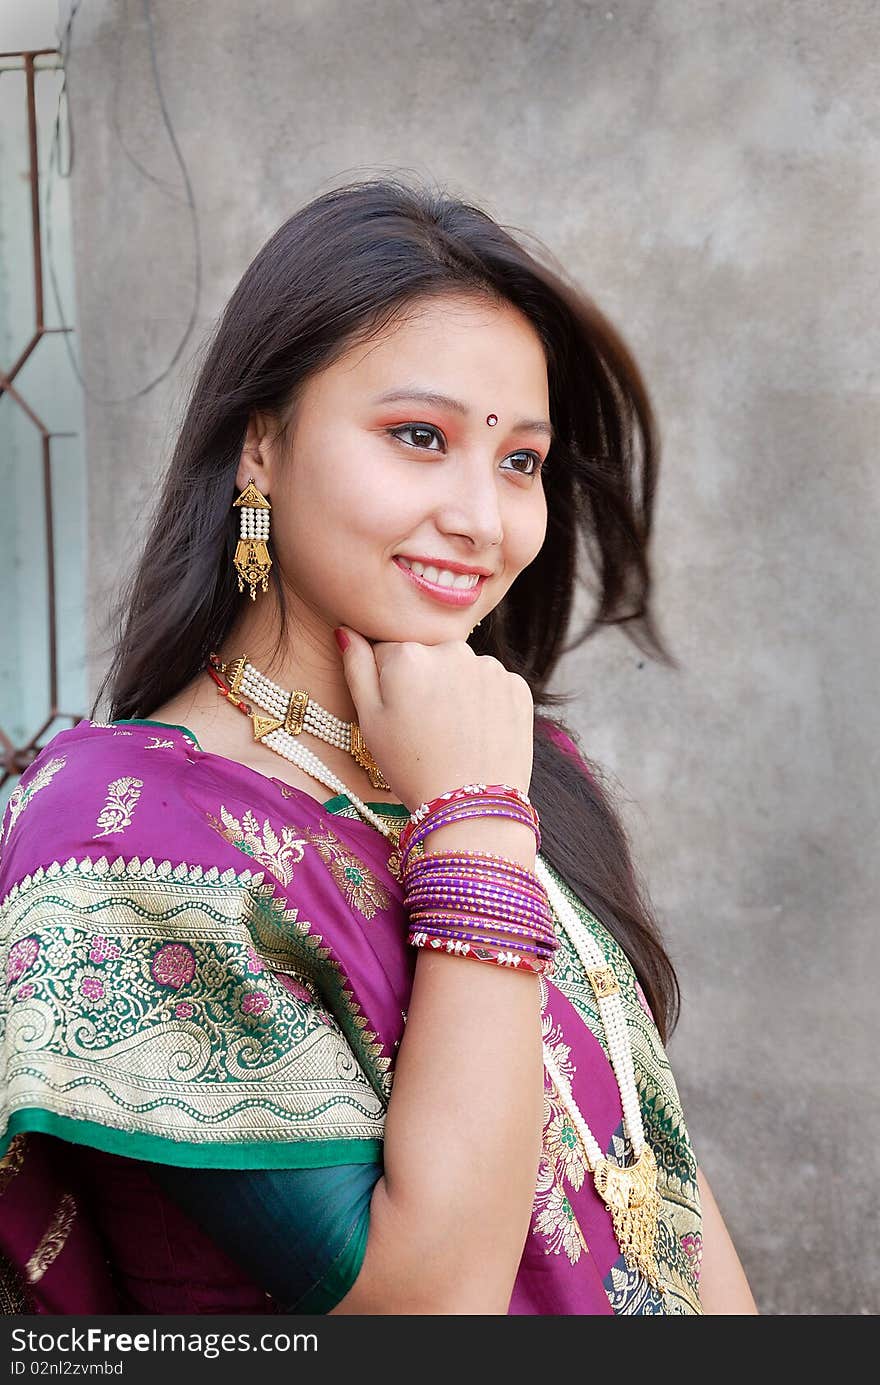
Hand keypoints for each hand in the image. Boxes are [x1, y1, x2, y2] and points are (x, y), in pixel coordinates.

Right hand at [336, 628, 534, 809]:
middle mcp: (452, 649)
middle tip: (426, 728)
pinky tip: (477, 733)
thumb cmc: (412, 768)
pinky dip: (484, 703)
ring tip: (453, 734)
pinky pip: (492, 685)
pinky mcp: (517, 687)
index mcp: (408, 654)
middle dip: (424, 682)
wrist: (472, 807)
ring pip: (462, 669)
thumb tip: (346, 630)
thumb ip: (356, 668)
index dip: (389, 684)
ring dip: (456, 690)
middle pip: (429, 657)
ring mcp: (490, 667)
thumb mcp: (370, 721)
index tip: (398, 713)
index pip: (389, 652)